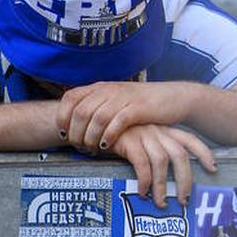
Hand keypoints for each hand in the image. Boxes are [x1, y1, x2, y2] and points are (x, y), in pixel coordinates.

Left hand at [58, 81, 193, 152]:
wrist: (174, 97)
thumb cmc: (141, 104)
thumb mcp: (115, 100)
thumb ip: (96, 107)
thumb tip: (73, 126)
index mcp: (100, 87)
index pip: (70, 98)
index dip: (62, 117)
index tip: (63, 134)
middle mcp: (109, 90)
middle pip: (81, 111)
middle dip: (76, 133)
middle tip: (79, 147)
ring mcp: (124, 98)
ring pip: (96, 118)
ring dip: (90, 137)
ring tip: (92, 148)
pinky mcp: (138, 108)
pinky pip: (116, 122)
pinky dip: (108, 135)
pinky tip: (107, 144)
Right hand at [109, 124, 216, 207]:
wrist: (98, 123)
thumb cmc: (123, 136)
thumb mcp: (144, 139)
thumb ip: (157, 153)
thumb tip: (170, 180)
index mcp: (165, 130)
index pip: (190, 140)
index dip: (204, 153)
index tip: (213, 168)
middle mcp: (158, 131)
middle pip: (180, 154)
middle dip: (185, 178)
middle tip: (185, 199)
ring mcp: (144, 135)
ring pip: (162, 161)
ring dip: (163, 185)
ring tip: (162, 202)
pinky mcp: (129, 141)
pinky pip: (142, 163)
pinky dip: (144, 180)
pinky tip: (142, 192)